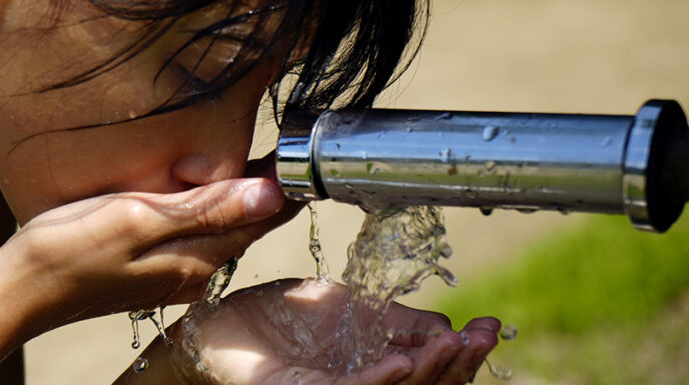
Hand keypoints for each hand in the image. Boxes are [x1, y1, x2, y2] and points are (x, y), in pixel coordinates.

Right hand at [0, 168, 302, 334]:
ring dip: (240, 204)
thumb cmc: (67, 251)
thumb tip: (270, 194)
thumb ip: (203, 209)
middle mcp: (192, 273)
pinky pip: (195, 242)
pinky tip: (203, 200)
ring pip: (220, 234)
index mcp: (195, 258)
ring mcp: (171, 277)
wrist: (17, 294)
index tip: (304, 156)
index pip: (260, 217)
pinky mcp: (150, 275)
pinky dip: (209, 216)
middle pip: (245, 226)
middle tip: (290, 154)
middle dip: (268, 193)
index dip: (285, 185)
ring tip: (257, 170)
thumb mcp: (137, 219)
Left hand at [132, 279, 497, 384]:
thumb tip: (449, 323)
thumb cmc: (280, 322)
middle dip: (458, 366)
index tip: (491, 326)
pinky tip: (401, 363)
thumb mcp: (349, 310)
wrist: (220, 325)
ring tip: (452, 346)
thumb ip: (396, 320)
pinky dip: (378, 380)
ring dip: (427, 373)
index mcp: (375, 371)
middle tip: (479, 337)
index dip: (465, 355)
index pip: (432, 373)